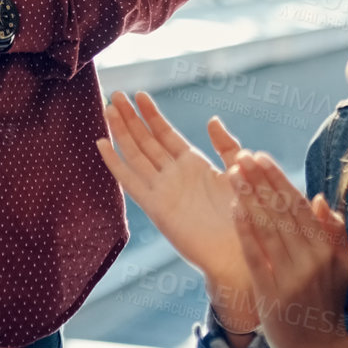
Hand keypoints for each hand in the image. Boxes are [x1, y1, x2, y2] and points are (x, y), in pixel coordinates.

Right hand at [94, 92, 253, 313]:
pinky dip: (114, 162)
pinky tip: (101, 143)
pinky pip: (130, 180)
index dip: (151, 114)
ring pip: (135, 154)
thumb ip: (226, 146)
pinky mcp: (155, 206)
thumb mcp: (239, 172)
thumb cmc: (246, 216)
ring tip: (107, 108)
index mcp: (192, 164)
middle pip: (145, 140)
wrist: (241, 253)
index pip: (165, 133)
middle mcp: (173, 174)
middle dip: (130, 117)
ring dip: (120, 131)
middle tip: (114, 94)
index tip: (139, 94)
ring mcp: (162, 189)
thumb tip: (212, 120)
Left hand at [228, 152, 347, 347]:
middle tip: (242, 155)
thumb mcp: (341, 267)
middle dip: (259, 180)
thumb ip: (333, 233)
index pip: (298, 205)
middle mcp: (311, 259)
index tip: (261, 156)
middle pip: (280, 211)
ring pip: (267, 227)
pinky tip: (234, 208)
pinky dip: (245, 230)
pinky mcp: (272, 292)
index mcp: (326, 249)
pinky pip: (256, 255)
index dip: (278, 178)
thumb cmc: (327, 304)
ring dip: (249, 196)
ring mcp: (291, 276)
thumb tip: (321, 199)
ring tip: (233, 173)